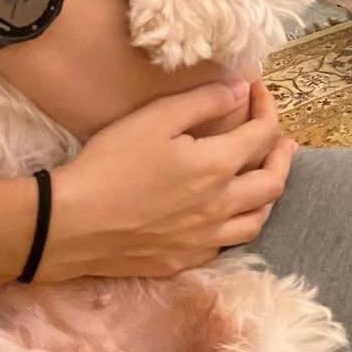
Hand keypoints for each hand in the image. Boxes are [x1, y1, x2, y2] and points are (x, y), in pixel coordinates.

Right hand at [42, 80, 296, 280]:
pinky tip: (225, 211)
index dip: (268, 108)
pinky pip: (226, 243)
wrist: (68, 224)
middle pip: (274, 182)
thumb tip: (241, 90)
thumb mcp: (156, 118)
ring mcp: (203, 239)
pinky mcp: (182, 261)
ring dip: (267, 194)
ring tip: (263, 176)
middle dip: (282, 154)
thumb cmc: (110, 163)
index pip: (264, 135)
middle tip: (280, 139)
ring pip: (257, 220)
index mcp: (217, 167)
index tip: (258, 91)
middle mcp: (220, 207)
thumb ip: (204, 101)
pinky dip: (237, 222)